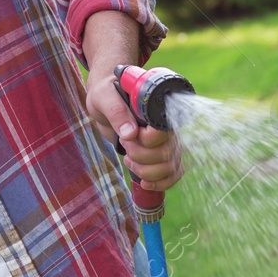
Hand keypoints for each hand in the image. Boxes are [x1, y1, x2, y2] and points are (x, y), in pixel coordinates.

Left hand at [85, 69, 184, 193]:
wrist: (104, 101)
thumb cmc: (105, 93)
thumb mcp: (103, 97)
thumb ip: (116, 111)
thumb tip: (130, 133)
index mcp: (156, 110)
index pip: (165, 132)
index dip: (147, 141)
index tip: (129, 136)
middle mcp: (167, 126)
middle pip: (167, 153)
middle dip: (141, 157)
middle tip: (125, 145)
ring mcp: (167, 141)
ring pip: (170, 166)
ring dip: (146, 171)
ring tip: (129, 160)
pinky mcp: (163, 154)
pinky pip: (174, 173)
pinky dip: (161, 183)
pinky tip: (145, 182)